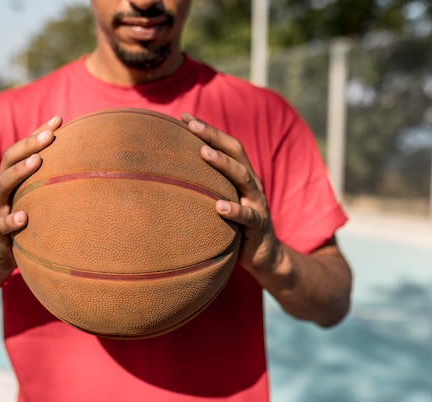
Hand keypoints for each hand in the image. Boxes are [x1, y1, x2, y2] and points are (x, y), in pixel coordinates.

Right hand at [0, 115, 62, 271]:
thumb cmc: (24, 221)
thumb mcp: (35, 200)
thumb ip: (50, 183)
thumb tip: (85, 165)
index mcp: (11, 177)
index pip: (23, 149)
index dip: (38, 133)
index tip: (59, 119)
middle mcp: (1, 188)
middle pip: (9, 160)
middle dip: (29, 145)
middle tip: (49, 136)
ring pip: (2, 185)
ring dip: (19, 171)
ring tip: (36, 161)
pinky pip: (0, 224)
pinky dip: (11, 220)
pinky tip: (24, 217)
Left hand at [181, 113, 281, 275]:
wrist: (264, 254)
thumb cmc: (235, 225)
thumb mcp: (221, 200)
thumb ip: (205, 187)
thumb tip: (167, 176)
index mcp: (241, 174)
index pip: (225, 145)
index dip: (207, 130)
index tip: (184, 117)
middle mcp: (251, 183)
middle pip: (235, 152)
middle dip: (213, 136)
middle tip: (192, 125)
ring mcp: (257, 203)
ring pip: (243, 178)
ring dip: (223, 164)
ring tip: (204, 154)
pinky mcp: (258, 225)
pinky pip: (247, 216)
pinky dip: (234, 209)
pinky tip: (218, 206)